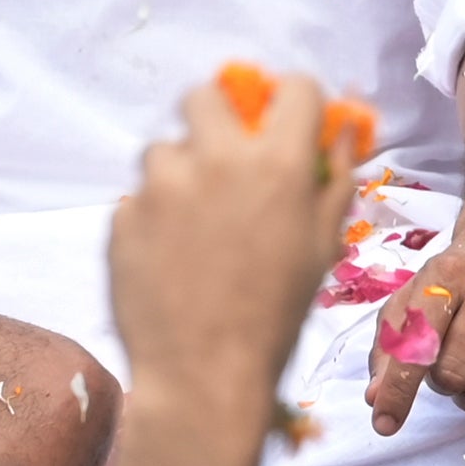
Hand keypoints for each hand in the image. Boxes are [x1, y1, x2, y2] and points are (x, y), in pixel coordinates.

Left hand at [110, 71, 359, 419]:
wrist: (204, 377)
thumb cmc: (276, 314)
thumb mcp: (322, 245)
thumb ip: (334, 178)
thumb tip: (341, 129)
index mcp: (278, 164)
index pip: (296, 88)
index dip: (298, 102)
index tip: (289, 123)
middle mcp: (217, 160)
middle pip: (207, 94)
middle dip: (219, 115)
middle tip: (225, 154)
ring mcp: (161, 187)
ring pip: (165, 148)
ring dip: (181, 172)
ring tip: (193, 222)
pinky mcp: (123, 216)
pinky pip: (139, 197)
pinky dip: (153, 216)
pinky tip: (169, 255)